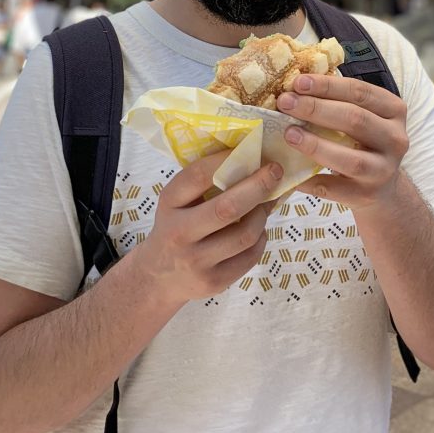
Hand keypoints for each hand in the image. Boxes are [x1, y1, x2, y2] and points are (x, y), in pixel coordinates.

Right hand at [140, 149, 282, 307]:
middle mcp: (179, 233)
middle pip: (228, 208)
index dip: (228, 160)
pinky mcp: (214, 282)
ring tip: (264, 205)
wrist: (158, 277)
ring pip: (245, 234)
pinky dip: (260, 238)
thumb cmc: (176, 227)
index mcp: (170, 205)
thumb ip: (204, 183)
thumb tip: (252, 159)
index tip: (251, 150)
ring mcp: (197, 261)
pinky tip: (257, 231)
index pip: (199, 176)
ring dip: (262, 215)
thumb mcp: (178, 202)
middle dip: (258, 186)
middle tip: (275, 171)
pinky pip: (250, 256)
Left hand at [275, 73, 408, 209]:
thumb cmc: (364, 142)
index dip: (327, 86)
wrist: (383, 188)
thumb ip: (338, 102)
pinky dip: (308, 180)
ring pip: (351, 159)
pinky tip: (287, 170)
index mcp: (394, 111)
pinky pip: (333, 189)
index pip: (360, 92)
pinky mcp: (367, 196)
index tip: (297, 82)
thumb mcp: (363, 117)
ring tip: (289, 134)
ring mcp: (383, 171)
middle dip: (316, 109)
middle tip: (285, 103)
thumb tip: (295, 87)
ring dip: (316, 145)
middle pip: (355, 120)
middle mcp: (395, 140)